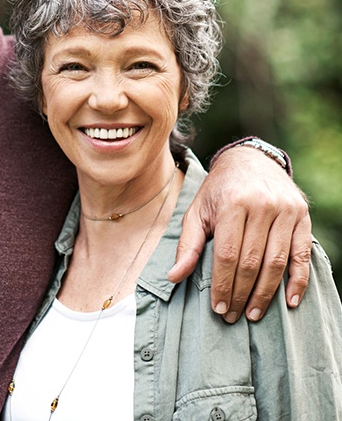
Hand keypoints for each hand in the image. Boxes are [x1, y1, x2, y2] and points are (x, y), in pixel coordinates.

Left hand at [168, 145, 311, 322]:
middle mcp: (261, 205)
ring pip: (277, 262)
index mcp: (232, 203)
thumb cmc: (218, 190)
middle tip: (233, 317)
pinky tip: (288, 302)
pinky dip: (298, 281)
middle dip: (241, 294)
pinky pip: (302, 255)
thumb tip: (174, 277)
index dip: (223, 284)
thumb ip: (188, 244)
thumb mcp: (197, 210)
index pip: (227, 254)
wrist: (250, 160)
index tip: (218, 308)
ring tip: (253, 314)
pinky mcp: (302, 217)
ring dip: (265, 294)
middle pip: (252, 261)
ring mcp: (285, 211)